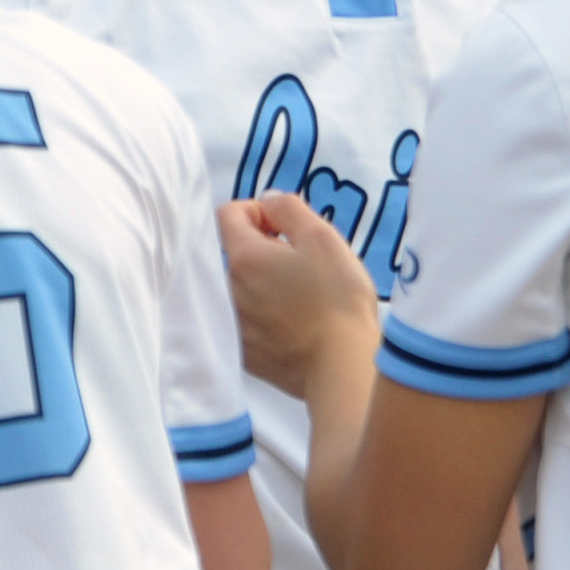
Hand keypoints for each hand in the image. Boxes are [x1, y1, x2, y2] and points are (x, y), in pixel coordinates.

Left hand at [218, 194, 381, 399]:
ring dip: (265, 283)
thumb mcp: (322, 237)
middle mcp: (227, 290)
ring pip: (243, 288)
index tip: (287, 226)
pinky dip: (266, 315)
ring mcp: (234, 326)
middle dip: (264, 249)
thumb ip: (288, 208)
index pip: (228, 214)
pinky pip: (249, 321)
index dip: (259, 210)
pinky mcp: (246, 355)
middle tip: (304, 263)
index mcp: (242, 258)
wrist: (341, 368)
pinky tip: (296, 325)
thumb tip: (267, 201)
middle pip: (236, 253)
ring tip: (303, 297)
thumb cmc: (337, 298)